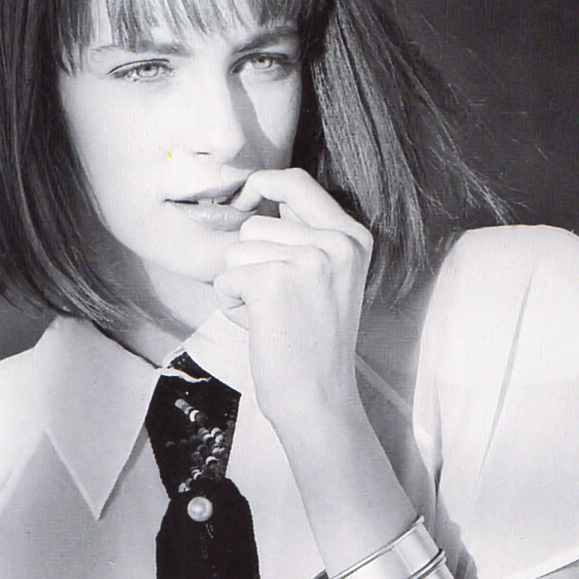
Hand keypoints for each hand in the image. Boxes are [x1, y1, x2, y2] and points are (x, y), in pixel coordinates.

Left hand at [212, 166, 372, 436]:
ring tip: (272, 316)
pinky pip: (225, 280)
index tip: (243, 199)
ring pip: (236, 251)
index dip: (261, 184)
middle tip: (280, 304)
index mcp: (352, 236)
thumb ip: (303, 236)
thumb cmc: (313, 344)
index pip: (296, 181)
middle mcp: (335, 242)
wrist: (319, 398)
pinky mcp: (273, 282)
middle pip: (255, 223)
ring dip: (241, 287)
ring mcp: (307, 260)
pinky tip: (261, 328)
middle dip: (250, 263)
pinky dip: (232, 306)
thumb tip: (255, 194)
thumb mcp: (327, 277)